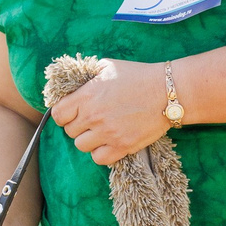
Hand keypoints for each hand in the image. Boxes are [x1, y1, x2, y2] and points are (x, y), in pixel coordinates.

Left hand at [48, 59, 171, 165]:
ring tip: (101, 131)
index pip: (58, 114)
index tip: (73, 112)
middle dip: (78, 125)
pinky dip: (101, 152)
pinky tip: (109, 142)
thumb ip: (88, 75)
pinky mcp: (123, 146)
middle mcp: (94, 116)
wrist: (168, 92)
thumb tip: (75, 83)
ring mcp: (108, 133)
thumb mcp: (108, 66)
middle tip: (91, 119)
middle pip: (69, 131)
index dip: (63, 113)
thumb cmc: (139, 76)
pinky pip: (99, 158)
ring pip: (81, 146)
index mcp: (87, 96)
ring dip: (88, 139)